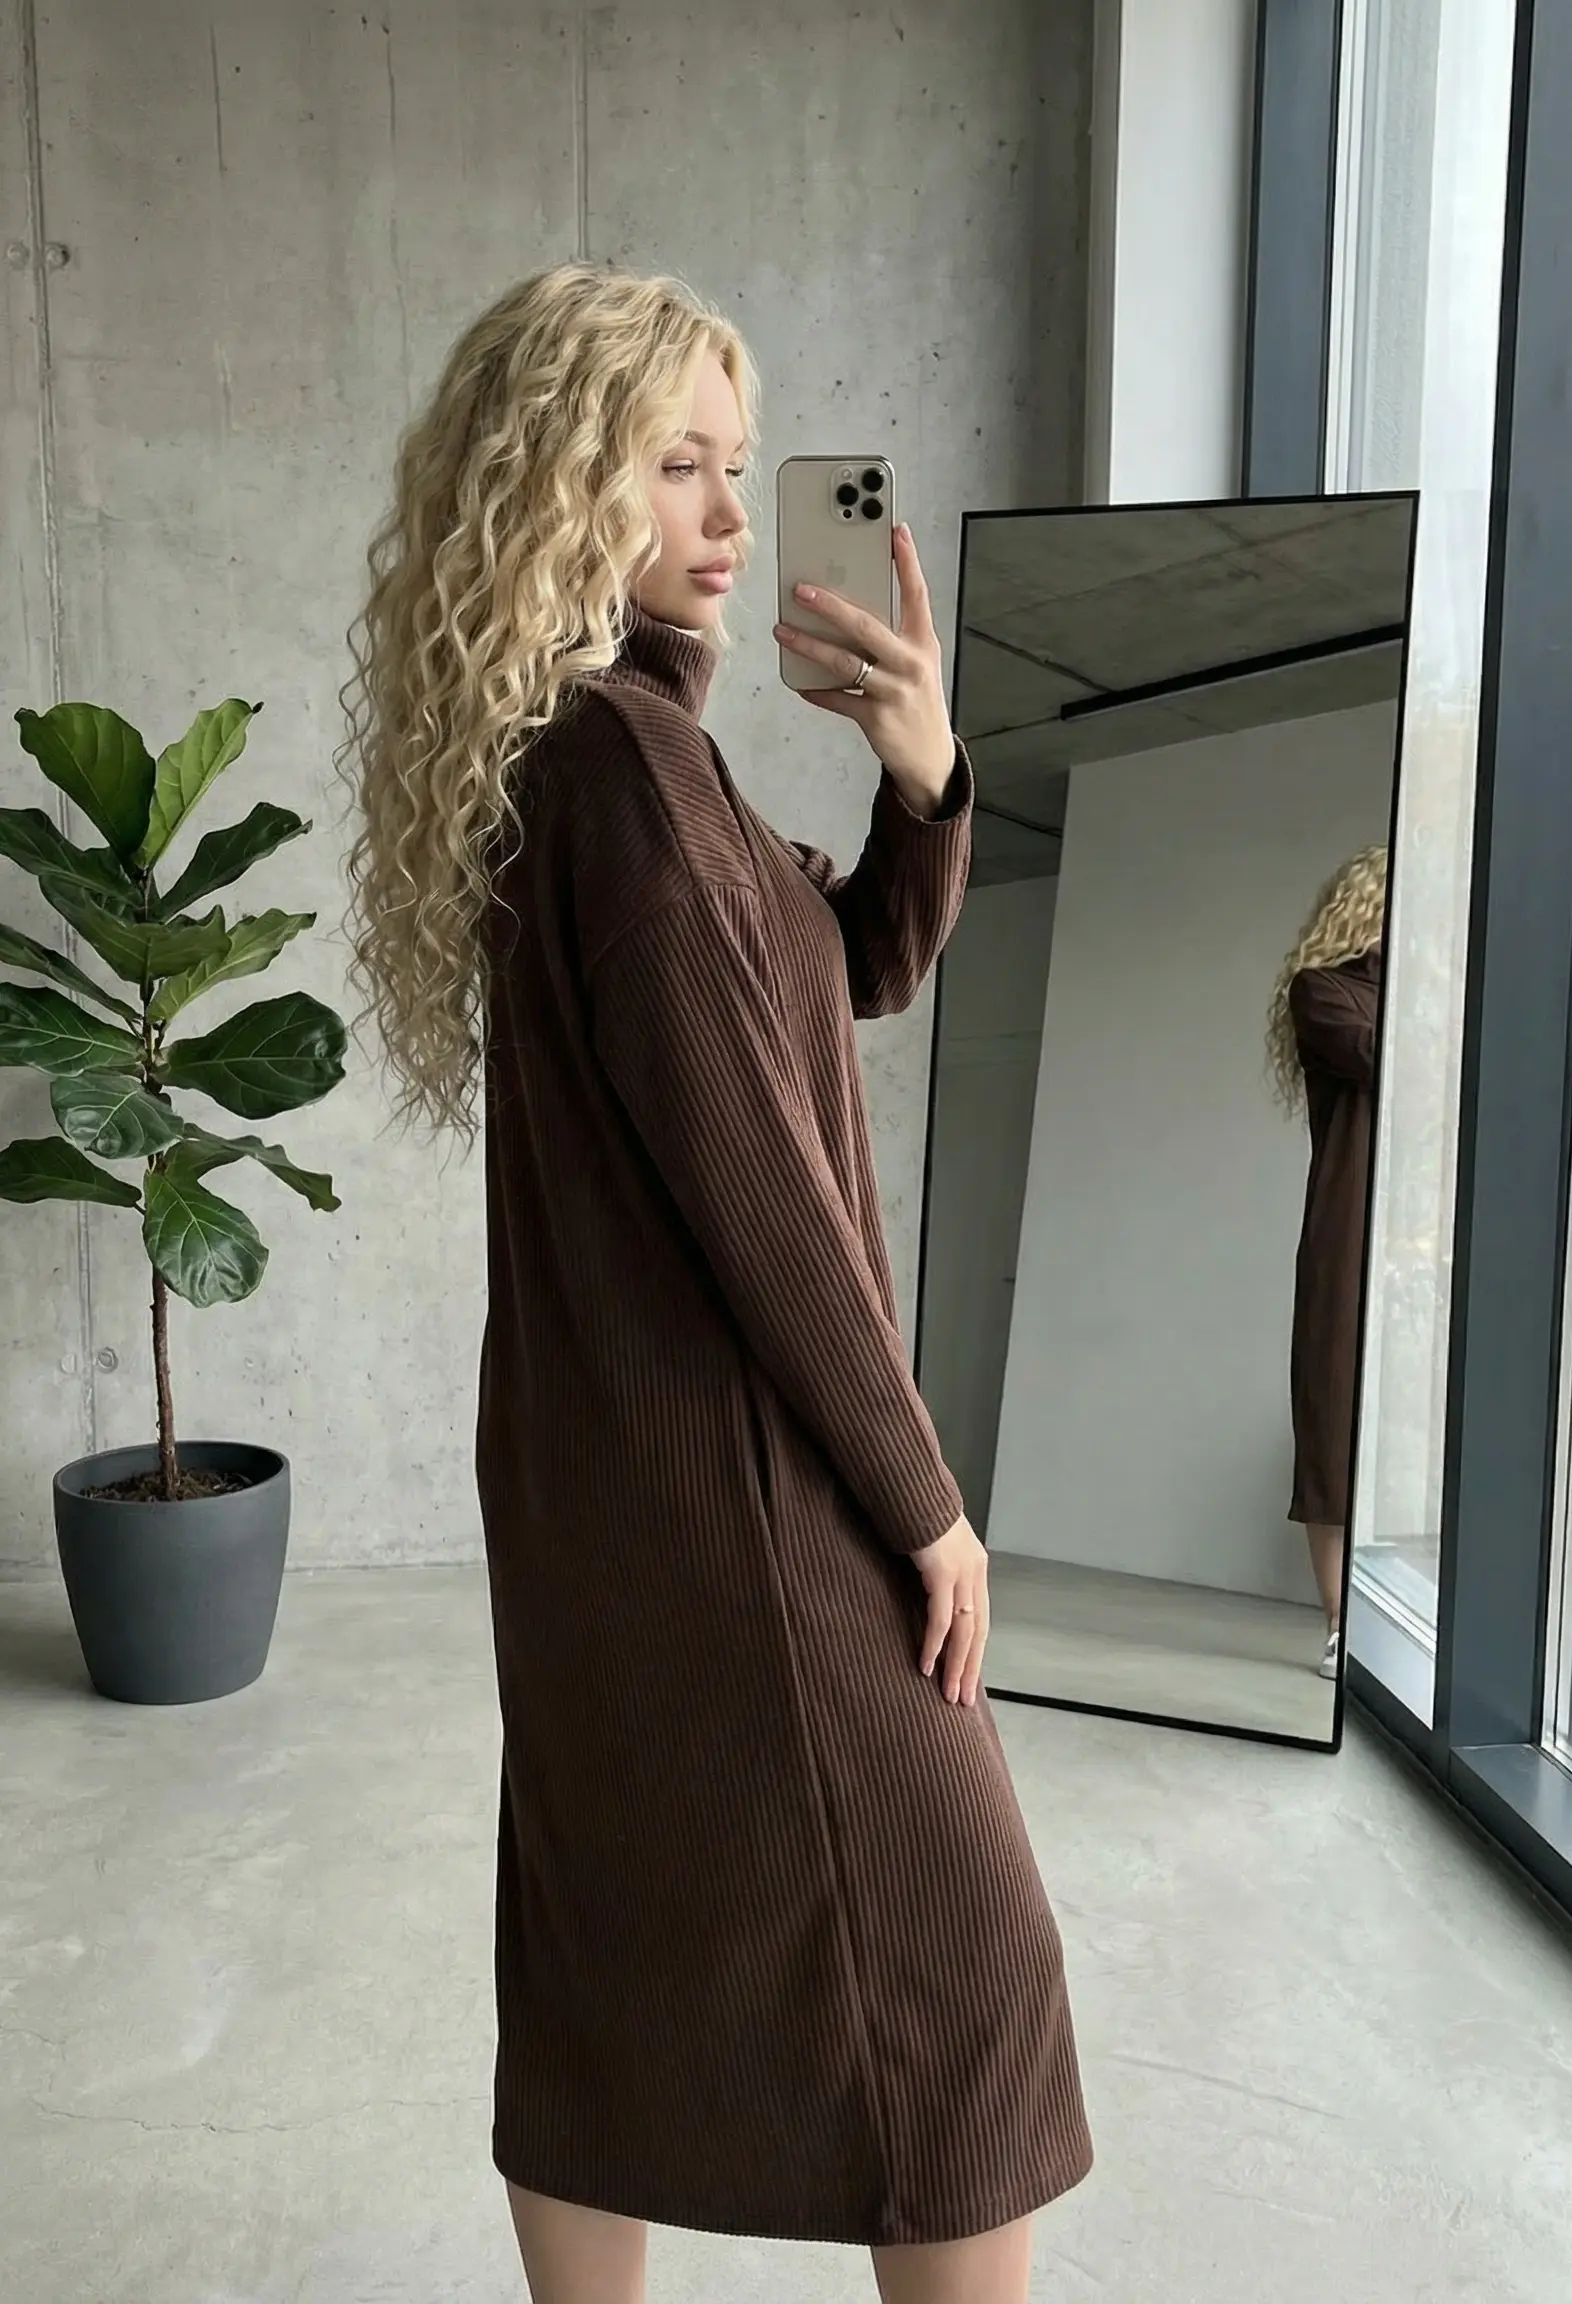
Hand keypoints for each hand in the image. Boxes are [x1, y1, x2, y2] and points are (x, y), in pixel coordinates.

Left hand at [773, 523, 956, 809]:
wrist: (929, 756)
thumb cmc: (916, 700)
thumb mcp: (916, 663)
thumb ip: (890, 636)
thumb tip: (845, 610)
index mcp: (922, 642)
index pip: (916, 594)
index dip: (907, 561)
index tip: (895, 530)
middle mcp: (911, 663)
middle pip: (866, 625)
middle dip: (830, 605)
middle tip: (800, 589)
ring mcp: (894, 691)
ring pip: (844, 662)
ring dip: (808, 645)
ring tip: (782, 631)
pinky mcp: (877, 718)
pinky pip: (838, 699)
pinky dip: (817, 692)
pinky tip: (800, 684)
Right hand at [909, 1512, 989, 1706]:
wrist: (911, 1485)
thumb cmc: (914, 1512)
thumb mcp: (931, 1544)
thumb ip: (935, 1567)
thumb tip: (925, 1590)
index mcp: (975, 1566)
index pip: (981, 1619)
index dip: (975, 1651)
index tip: (968, 1678)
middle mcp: (974, 1571)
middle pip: (978, 1630)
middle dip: (970, 1668)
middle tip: (962, 1701)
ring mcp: (961, 1571)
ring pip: (964, 1630)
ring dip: (956, 1666)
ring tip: (948, 1694)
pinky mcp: (943, 1571)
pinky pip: (941, 1617)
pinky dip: (934, 1644)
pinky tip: (926, 1665)